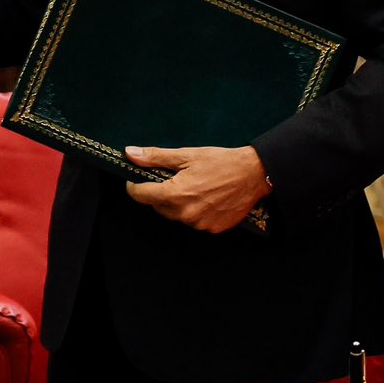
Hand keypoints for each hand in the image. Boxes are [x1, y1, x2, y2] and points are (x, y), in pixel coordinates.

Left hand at [124, 145, 271, 233]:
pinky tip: (205, 198)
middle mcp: (185, 213)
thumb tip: (131, 154)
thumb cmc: (221, 162)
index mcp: (175, 194)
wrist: (253, 174)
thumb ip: (156, 157)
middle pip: (158, 206)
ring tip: (193, 187)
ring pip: (176, 215)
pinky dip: (194, 211)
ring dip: (177, 203)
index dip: (134, 187)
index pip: (141, 196)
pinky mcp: (212, 228)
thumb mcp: (186, 155)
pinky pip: (194, 221)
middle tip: (172, 179)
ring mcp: (199, 224)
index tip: (136, 180)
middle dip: (159, 193)